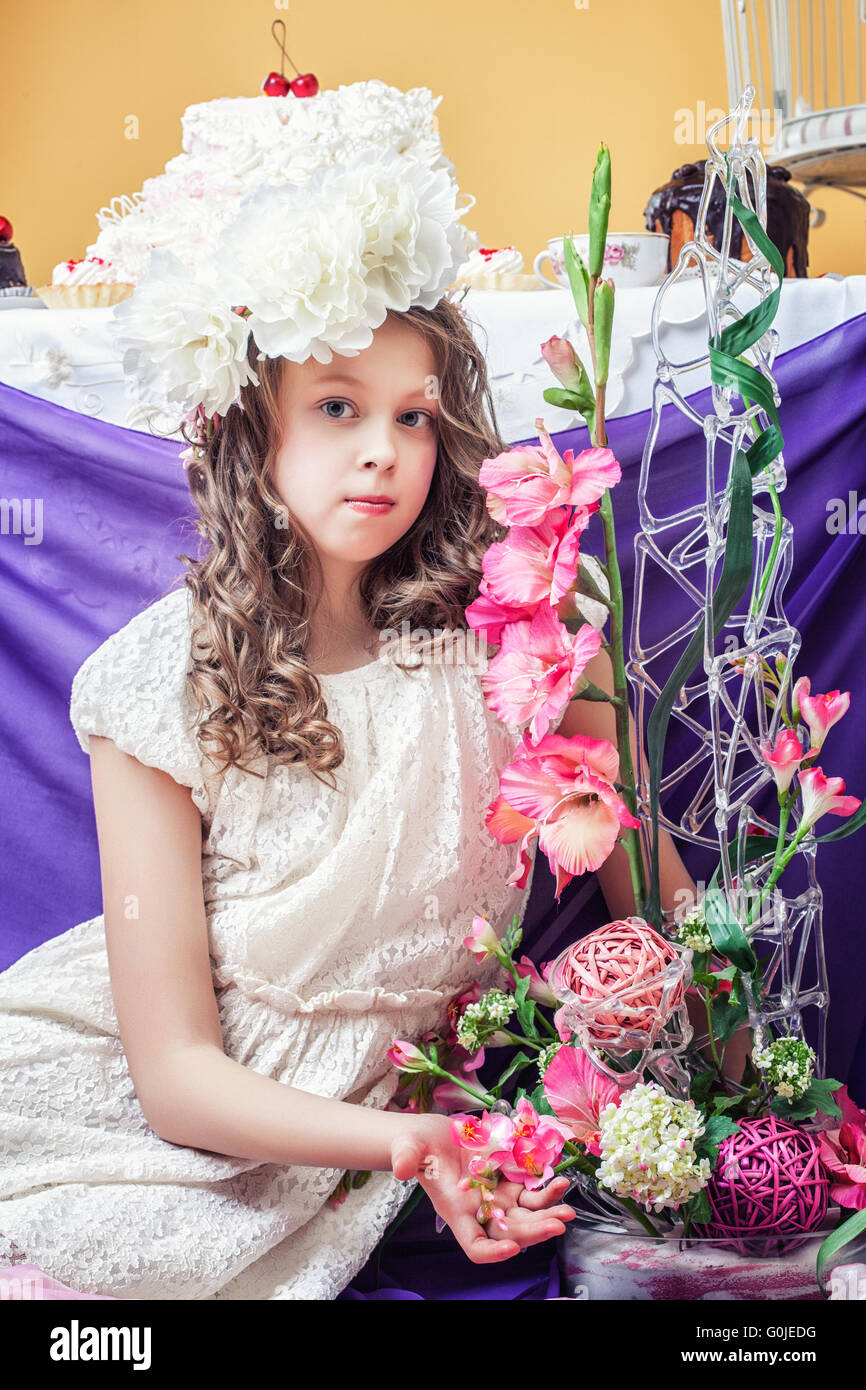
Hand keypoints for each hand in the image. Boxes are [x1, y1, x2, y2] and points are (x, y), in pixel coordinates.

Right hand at [390, 1113, 575, 1263]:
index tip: (511, 1246)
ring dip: (548, 1212)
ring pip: (528, 1212)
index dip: (494, 1252)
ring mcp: (498, 1193)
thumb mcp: (407, 1148)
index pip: (476, 1245)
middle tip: (558, 1223)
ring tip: (567, 1208)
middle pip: (512, 1231)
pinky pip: (533, 1187)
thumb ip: (404, 1158)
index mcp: (457, 1212)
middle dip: (536, 1230)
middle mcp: (481, 1209)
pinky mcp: (510, 1175)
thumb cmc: (416, 1145)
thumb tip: (400, 1169)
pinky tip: (560, 1180)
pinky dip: (548, 1188)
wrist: (431, 1131)